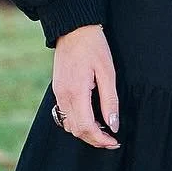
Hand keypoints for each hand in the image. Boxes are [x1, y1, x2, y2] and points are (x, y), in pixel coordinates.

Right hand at [51, 24, 119, 148]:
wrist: (73, 29)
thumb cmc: (94, 47)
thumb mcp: (108, 73)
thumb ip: (110, 101)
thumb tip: (114, 125)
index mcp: (76, 92)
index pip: (86, 127)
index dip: (101, 139)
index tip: (114, 141)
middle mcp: (63, 96)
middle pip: (76, 130)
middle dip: (94, 139)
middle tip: (112, 140)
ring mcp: (57, 93)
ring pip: (69, 125)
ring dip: (85, 132)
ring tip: (104, 130)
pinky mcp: (57, 90)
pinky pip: (64, 115)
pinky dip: (77, 122)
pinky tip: (91, 118)